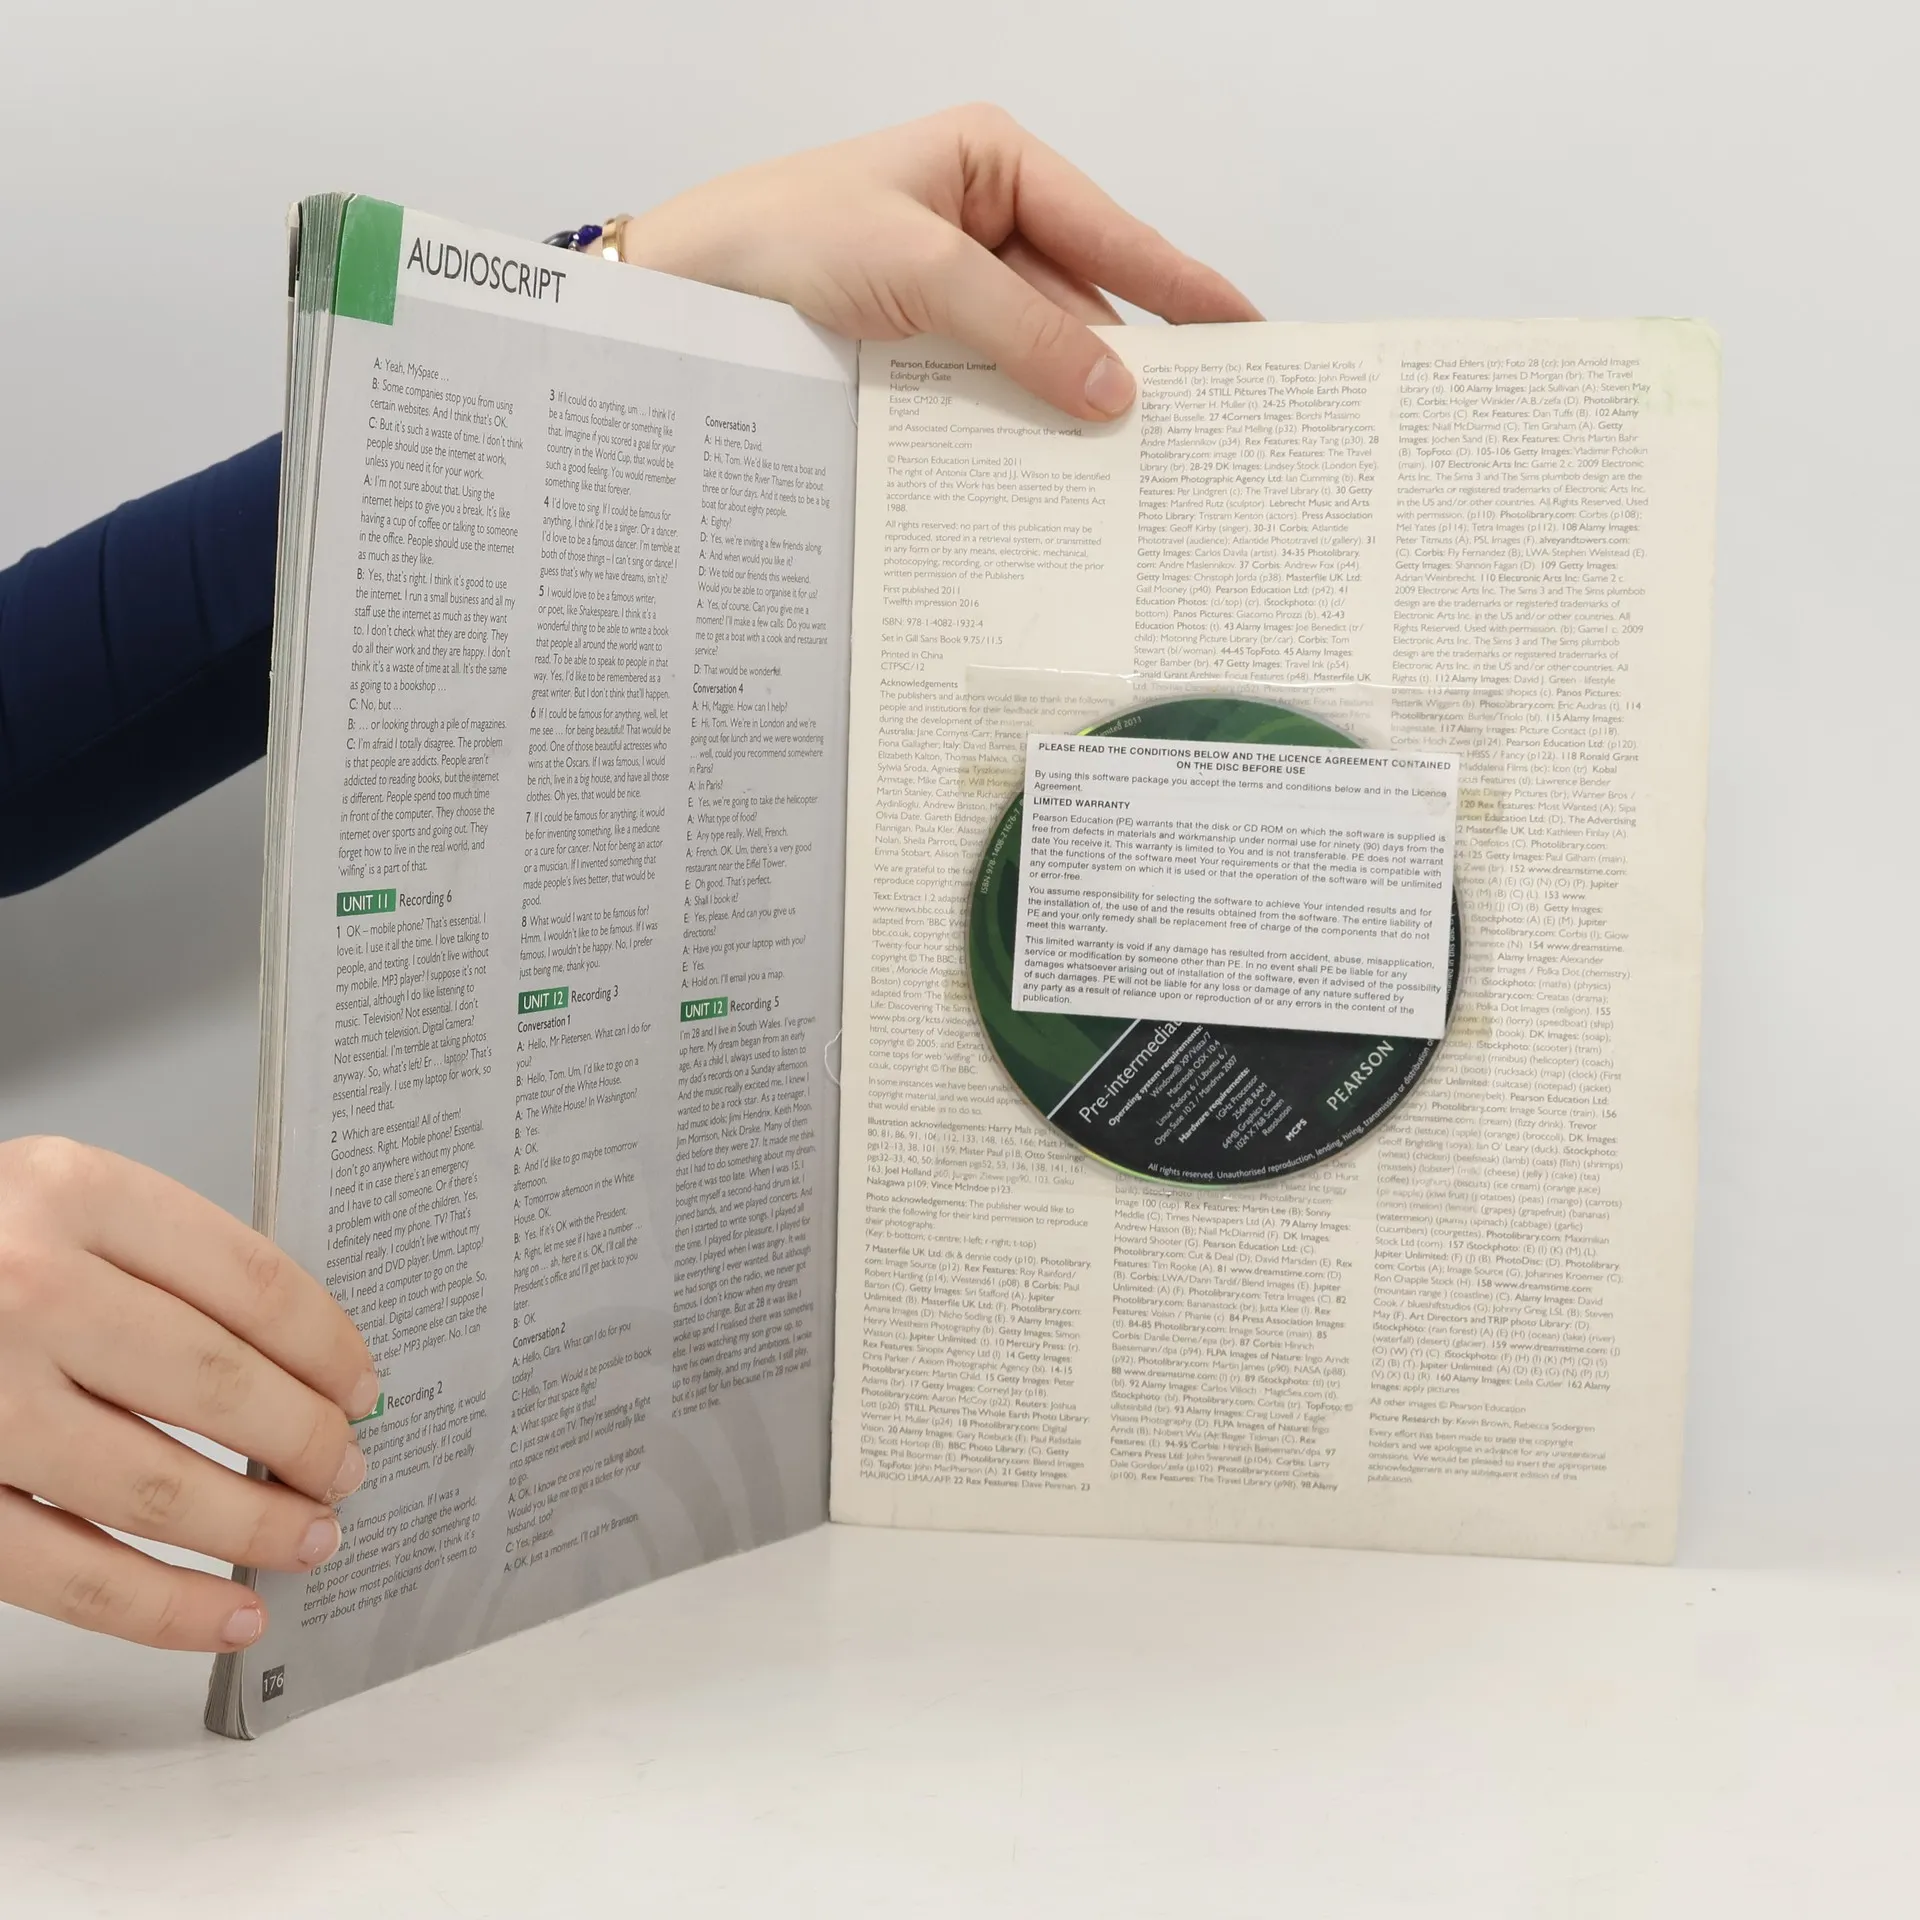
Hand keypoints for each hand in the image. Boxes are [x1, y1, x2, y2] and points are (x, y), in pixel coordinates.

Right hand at [0, 1137, 378, 1650]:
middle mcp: (26, 1288)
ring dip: (254, 1527)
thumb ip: (153, 1259)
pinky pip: (70, 1573)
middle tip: (346, 1468)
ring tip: (308, 1538)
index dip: (327, 1347)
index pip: (251, 1282)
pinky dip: (164, 1609)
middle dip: (307, 1442)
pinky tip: (226, 1614)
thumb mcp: (49, 1200)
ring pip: (158, 1485)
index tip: (360, 1386)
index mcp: (73, 1194)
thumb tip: (297, 1358)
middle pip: (220, 1384)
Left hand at [618, 103, 1260, 420]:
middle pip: (1084, 302)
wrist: (678, 297)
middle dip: (1133, 364)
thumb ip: (1024, 332)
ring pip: (1039, 356)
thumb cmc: (783, 241)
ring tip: (1139, 466)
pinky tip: (1057, 468)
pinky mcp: (919, 351)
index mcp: (993, 166)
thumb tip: (1114, 393)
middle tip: (1203, 425)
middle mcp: (980, 223)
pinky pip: (992, 390)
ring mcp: (951, 294)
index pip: (1113, 232)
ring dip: (1074, 409)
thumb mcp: (920, 271)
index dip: (1184, 288)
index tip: (1251, 332)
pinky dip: (1021, 428)